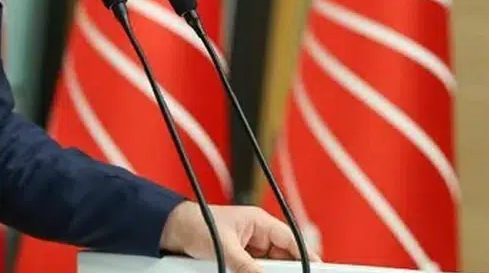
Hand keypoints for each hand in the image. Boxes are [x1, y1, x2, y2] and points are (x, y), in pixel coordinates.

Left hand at [159, 202, 319, 272]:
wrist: (172, 230)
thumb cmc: (196, 223)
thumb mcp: (223, 245)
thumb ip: (243, 263)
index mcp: (259, 222)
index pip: (290, 240)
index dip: (304, 255)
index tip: (316, 268)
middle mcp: (257, 235)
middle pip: (281, 257)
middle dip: (284, 269)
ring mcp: (248, 248)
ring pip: (267, 266)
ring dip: (266, 272)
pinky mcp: (238, 260)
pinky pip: (252, 270)